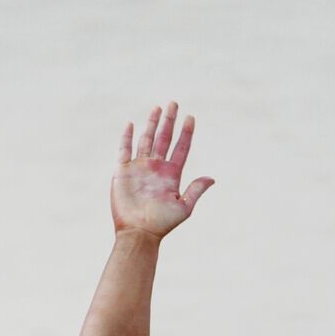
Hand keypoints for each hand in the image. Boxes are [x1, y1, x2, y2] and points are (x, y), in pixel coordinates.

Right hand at [111, 101, 215, 238]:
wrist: (138, 232)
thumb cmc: (162, 224)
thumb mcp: (184, 207)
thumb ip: (196, 190)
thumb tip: (212, 178)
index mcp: (172, 174)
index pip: (181, 148)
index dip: (186, 133)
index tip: (191, 117)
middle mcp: (156, 168)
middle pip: (164, 138)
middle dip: (169, 121)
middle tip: (174, 103)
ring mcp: (140, 167)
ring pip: (147, 140)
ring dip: (152, 124)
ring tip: (158, 107)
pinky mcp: (123, 171)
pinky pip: (125, 149)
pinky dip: (128, 137)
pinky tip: (132, 124)